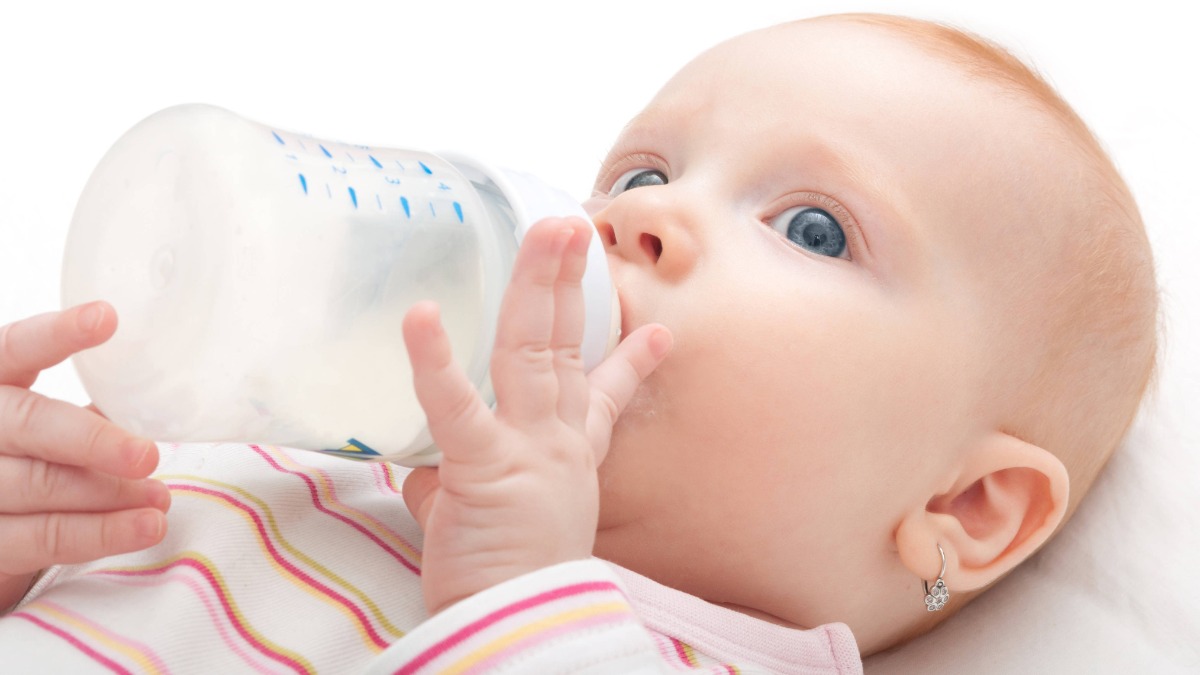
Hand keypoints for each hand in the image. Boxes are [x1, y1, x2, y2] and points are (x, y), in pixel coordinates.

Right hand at [0, 302, 169, 610]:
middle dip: (95, 441)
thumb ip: (92, 409)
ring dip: (110, 495)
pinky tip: (141, 529)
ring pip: (41, 485)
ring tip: (160, 499)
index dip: (58, 334)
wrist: (1, 525)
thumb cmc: (36, 461)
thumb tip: (167, 402)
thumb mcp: (54, 424)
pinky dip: (99, 534)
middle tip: (148, 455)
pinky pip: (41, 538)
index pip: (17, 348)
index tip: (107, 317)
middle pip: (31, 425)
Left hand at [401, 217, 671, 614]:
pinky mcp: (485, 468)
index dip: (629, 358)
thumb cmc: (508, 585)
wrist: (522, 636)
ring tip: (544, 231)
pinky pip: (457, 407)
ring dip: (537, 286)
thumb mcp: (498, 526)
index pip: (601, 395)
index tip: (656, 331)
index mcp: (567, 458)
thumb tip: (424, 480)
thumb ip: (461, 487)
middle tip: (573, 225)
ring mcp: (527, 449)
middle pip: (564, 346)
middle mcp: (557, 443)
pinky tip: (423, 315)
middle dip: (569, 281)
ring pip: (532, 352)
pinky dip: (437, 360)